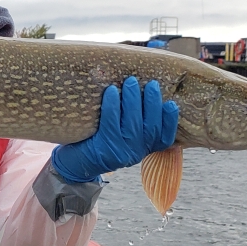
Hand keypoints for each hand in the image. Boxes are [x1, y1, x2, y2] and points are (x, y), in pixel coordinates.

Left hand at [50, 77, 178, 182]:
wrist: (75, 163)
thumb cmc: (100, 139)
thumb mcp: (122, 134)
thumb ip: (136, 120)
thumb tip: (144, 86)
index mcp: (145, 149)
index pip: (165, 138)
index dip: (171, 121)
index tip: (171, 103)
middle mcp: (136, 153)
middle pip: (151, 128)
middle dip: (152, 103)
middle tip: (151, 83)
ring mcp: (121, 153)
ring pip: (133, 124)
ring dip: (133, 100)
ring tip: (131, 82)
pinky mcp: (103, 149)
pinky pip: (111, 124)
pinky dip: (112, 106)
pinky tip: (111, 91)